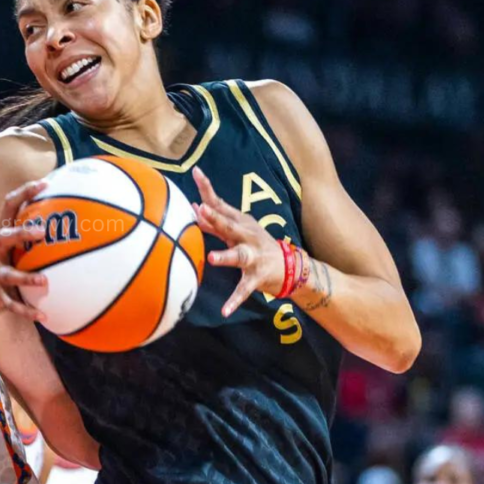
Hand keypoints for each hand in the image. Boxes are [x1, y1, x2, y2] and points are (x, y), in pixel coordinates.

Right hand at [0, 180, 48, 321]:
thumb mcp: (5, 241)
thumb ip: (25, 227)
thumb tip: (57, 208)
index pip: (9, 206)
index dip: (25, 192)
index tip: (44, 183)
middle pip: (4, 237)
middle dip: (21, 233)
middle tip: (41, 230)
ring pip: (9, 275)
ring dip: (26, 278)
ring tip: (44, 280)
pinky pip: (12, 304)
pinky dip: (27, 311)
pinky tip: (44, 316)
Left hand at [192, 166, 284, 316]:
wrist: (290, 266)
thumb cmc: (255, 244)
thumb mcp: (237, 229)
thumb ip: (214, 220)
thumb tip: (192, 206)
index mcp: (239, 223)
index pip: (220, 204)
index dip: (207, 188)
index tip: (196, 172)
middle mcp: (247, 236)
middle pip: (229, 225)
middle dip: (216, 217)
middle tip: (201, 208)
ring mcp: (254, 256)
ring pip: (238, 256)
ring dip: (225, 256)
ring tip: (212, 258)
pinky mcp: (257, 277)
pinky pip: (243, 290)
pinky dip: (234, 300)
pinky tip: (224, 311)